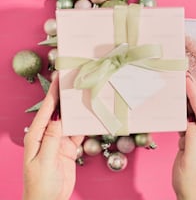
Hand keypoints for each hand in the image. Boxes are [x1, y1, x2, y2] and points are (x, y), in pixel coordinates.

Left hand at [23, 76, 83, 199]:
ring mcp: (59, 141)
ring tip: (85, 96)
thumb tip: (58, 119)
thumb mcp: (43, 162)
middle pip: (58, 112)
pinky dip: (84, 125)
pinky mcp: (69, 147)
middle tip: (74, 81)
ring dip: (77, 110)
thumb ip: (51, 139)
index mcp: (36, 136)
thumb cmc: (40, 185)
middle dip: (65, 97)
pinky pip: (78, 133)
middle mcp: (47, 135)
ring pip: (70, 121)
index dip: (52, 94)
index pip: (45, 110)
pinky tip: (91, 118)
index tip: (58, 78)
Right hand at [172, 73, 195, 199]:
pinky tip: (180, 103)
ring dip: (191, 98)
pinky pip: (190, 120)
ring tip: (183, 84)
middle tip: (187, 76)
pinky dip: (185, 109)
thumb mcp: (191, 163)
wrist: (192, 197)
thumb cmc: (192, 184)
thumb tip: (190, 121)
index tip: (188, 82)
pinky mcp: (195, 139)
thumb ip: (192, 139)